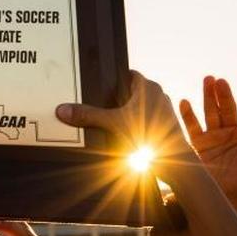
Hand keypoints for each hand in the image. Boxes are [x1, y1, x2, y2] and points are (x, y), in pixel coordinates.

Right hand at [55, 70, 195, 185]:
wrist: (172, 161)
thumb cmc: (149, 138)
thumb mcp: (111, 124)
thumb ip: (87, 115)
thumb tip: (64, 110)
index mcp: (148, 87)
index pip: (127, 74)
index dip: (114, 79)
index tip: (102, 87)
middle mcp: (159, 95)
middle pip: (132, 91)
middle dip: (118, 99)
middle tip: (103, 108)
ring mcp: (164, 110)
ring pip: (141, 106)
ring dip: (128, 114)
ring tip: (113, 125)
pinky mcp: (165, 126)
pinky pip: (147, 120)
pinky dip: (137, 126)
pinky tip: (126, 138)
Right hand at [178, 77, 236, 202]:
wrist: (226, 198)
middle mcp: (231, 133)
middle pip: (228, 108)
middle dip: (224, 94)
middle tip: (220, 81)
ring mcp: (214, 137)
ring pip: (211, 113)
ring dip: (209, 97)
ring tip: (208, 80)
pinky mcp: (199, 145)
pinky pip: (193, 127)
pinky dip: (188, 115)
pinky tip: (185, 102)